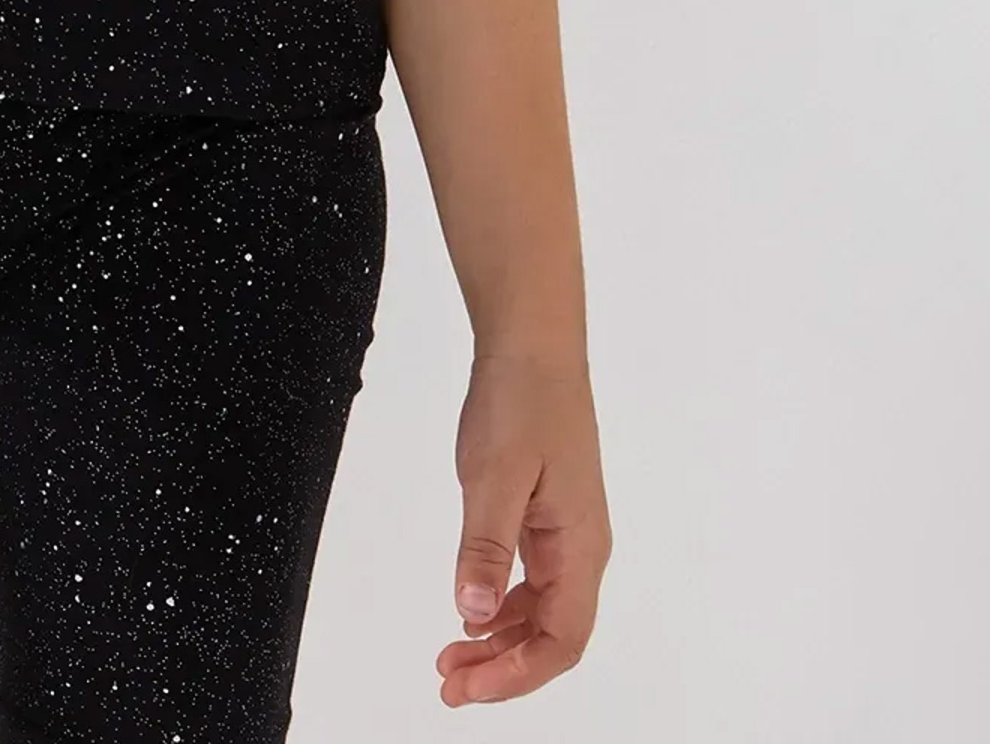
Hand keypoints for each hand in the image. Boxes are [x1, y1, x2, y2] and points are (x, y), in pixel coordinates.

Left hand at [434, 350, 610, 705]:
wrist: (533, 344)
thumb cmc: (522, 400)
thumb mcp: (493, 474)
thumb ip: (484, 546)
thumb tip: (470, 611)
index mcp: (581, 546)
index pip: (561, 640)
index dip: (517, 674)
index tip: (468, 686)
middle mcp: (582, 547)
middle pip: (552, 635)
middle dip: (503, 668)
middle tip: (449, 683)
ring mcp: (566, 531)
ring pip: (540, 610)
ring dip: (499, 640)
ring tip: (451, 656)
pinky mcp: (547, 513)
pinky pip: (531, 579)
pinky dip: (500, 603)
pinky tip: (470, 609)